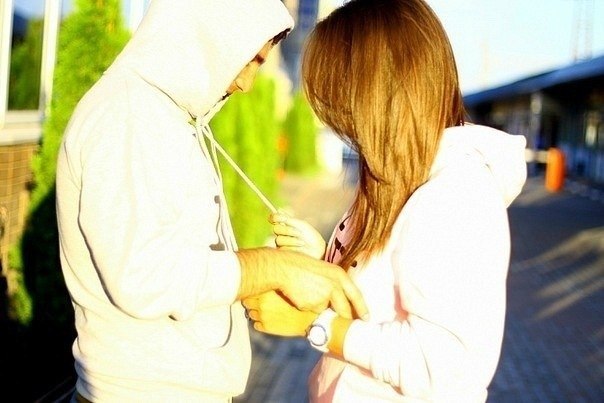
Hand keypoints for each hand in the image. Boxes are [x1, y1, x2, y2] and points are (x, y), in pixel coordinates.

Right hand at [237, 248, 368, 319]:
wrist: (283, 267)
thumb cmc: (300, 265)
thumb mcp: (323, 270)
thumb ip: (332, 283)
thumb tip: (337, 299)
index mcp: (339, 275)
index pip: (356, 295)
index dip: (362, 308)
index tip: (366, 318)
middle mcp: (335, 286)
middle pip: (344, 310)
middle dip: (345, 319)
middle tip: (347, 327)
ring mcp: (324, 297)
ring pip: (325, 311)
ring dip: (319, 309)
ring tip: (307, 293)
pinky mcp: (313, 306)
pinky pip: (312, 312)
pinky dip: (307, 308)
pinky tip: (300, 296)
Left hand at [243, 290, 317, 335]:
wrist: (308, 319)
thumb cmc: (300, 303)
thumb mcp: (286, 289)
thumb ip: (273, 285)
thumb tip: (263, 281)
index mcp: (266, 292)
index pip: (249, 289)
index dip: (253, 289)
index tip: (256, 290)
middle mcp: (262, 304)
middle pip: (246, 301)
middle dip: (252, 300)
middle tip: (260, 300)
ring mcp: (263, 316)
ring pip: (250, 313)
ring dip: (256, 311)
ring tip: (267, 310)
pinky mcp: (265, 327)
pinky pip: (255, 324)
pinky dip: (260, 322)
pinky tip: (269, 319)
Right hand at [270, 212, 325, 259]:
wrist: (317, 249)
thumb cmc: (310, 236)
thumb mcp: (302, 225)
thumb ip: (290, 219)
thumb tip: (279, 209)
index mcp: (285, 224)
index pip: (273, 218)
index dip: (276, 217)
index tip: (284, 218)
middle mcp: (281, 233)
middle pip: (276, 229)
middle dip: (288, 230)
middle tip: (299, 233)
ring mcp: (281, 243)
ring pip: (279, 240)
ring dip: (293, 240)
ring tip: (303, 242)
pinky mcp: (283, 252)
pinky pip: (283, 249)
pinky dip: (294, 248)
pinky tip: (300, 248)